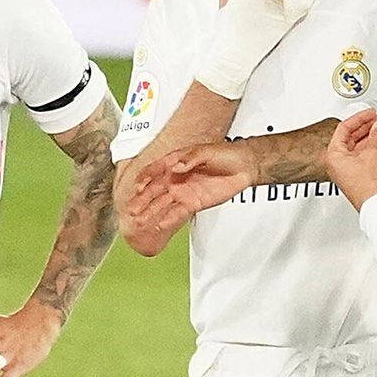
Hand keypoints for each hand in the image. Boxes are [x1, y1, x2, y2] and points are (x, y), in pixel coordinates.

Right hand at [125, 142, 258, 246]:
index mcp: (175, 163)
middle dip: (142, 200)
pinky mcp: (193, 203)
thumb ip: (191, 158)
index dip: (145, 178)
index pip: (155, 171)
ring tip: (139, 221)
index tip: (138, 186)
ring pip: (162, 204)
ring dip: (150, 212)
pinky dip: (168, 219)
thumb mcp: (207, 151)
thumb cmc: (225, 154)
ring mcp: (183, 192)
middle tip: (132, 209)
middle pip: (154, 190)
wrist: (244, 166)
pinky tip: (160, 225)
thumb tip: (177, 166)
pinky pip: (177, 212)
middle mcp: (176, 178)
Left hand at [325, 110, 376, 212]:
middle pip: (357, 139)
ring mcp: (359, 171)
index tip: (369, 112)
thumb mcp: (372, 152)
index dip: (358, 118)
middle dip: (371, 128)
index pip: (344, 130)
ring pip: (369, 148)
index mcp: (336, 157)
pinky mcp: (372, 177)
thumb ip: (376, 134)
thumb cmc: (370, 188)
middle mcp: (345, 165)